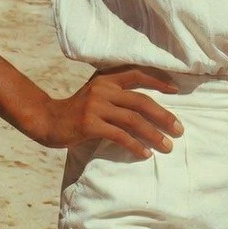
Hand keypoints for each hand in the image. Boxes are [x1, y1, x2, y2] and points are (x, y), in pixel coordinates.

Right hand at [37, 66, 183, 157]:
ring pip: (133, 120)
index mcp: (106, 78)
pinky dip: (135, 146)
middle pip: (141, 101)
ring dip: (153, 134)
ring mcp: (95, 106)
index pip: (137, 74)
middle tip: (179, 129)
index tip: (176, 90)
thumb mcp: (96, 94)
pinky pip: (119, 136)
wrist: (48, 120)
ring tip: (167, 146)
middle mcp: (102, 89)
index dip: (158, 81)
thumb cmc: (77, 110)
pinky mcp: (89, 124)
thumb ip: (116, 94)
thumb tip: (150, 107)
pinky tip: (145, 154)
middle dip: (163, 115)